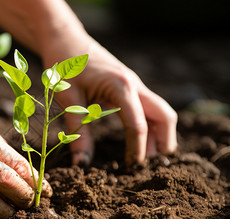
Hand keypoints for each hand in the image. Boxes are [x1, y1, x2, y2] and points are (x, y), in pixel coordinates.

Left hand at [43, 40, 177, 165]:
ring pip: (160, 113)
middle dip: (162, 143)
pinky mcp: (130, 88)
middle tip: (146, 167)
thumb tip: (80, 164)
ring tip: (144, 159)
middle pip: (164, 117)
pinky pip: (148, 109)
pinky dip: (149, 127)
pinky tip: (138, 141)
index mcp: (121, 86)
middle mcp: (134, 85)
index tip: (131, 169)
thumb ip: (77, 132)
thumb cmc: (64, 65)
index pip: (139, 124)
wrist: (65, 39)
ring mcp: (135, 86)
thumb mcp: (68, 100)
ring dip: (158, 136)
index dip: (138, 150)